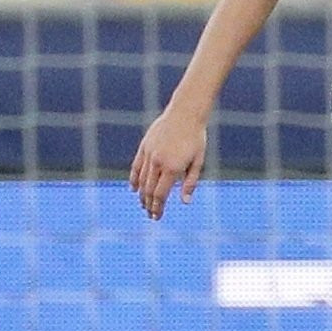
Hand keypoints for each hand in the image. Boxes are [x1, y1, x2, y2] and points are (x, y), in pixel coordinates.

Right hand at [132, 101, 207, 218]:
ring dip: (142, 195)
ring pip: (141, 180)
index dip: (158, 208)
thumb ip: (190, 182)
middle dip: (149, 205)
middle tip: (151, 215)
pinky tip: (133, 189)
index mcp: (172, 168)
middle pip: (149, 190)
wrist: (185, 113)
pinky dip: (134, 179)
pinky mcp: (144, 146)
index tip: (156, 217)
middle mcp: (158, 162)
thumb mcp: (198, 161)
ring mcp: (149, 153)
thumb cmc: (195, 138)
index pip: (160, 195)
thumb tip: (185, 202)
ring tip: (144, 204)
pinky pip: (136, 166)